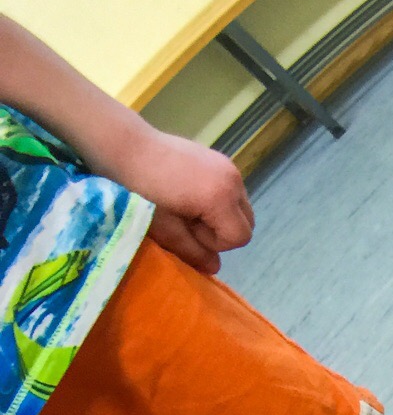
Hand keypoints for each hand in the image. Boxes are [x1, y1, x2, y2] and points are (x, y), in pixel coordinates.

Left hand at [119, 125, 253, 273]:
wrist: (125, 146)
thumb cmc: (140, 190)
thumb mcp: (165, 229)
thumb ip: (193, 251)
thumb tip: (214, 268)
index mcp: (221, 197)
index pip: (240, 237)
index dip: (215, 243)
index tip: (188, 230)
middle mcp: (233, 180)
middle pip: (246, 223)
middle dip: (221, 230)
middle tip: (188, 221)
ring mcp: (228, 166)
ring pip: (239, 207)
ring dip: (220, 215)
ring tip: (188, 206)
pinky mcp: (219, 159)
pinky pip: (230, 191)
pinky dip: (217, 199)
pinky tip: (189, 191)